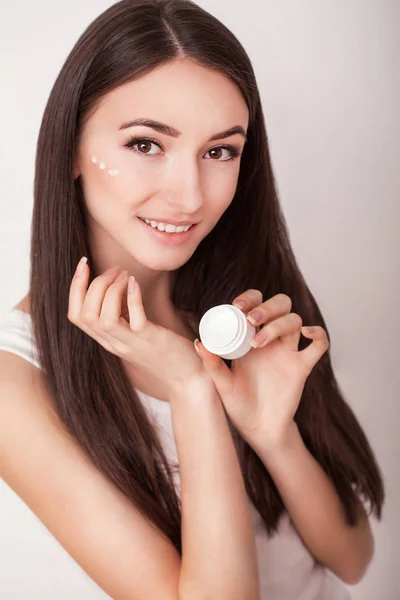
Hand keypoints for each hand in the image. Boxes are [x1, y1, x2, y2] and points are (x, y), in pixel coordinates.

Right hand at [67, 259, 208, 400]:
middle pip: (85, 314)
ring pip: (102, 318)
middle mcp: (114, 343)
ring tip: (125, 276)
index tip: (84, 264)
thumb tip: (113, 284)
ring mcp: (131, 343)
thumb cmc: (163, 348)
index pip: (76, 315)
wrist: (186, 376)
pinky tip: (135, 283)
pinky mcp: (151, 341)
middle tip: (115, 270)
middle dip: (94, 284)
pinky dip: (132, 297)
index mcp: (107, 339)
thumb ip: (120, 312)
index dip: (74, 287)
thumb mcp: (133, 329)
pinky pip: (135, 320)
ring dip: (111, 290)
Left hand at [194, 291, 329, 448]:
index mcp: (249, 336)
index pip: (255, 304)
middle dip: (267, 306)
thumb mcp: (221, 383)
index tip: (238, 307)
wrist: (257, 429)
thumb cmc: (237, 404)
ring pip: (295, 321)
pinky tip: (307, 332)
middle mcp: (271, 339)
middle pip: (280, 306)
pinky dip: (318, 334)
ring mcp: (288, 352)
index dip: (250, 298)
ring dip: (279, 324)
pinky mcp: (302, 367)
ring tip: (259, 342)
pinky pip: (318, 345)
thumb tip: (200, 343)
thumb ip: (212, 364)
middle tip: (252, 319)